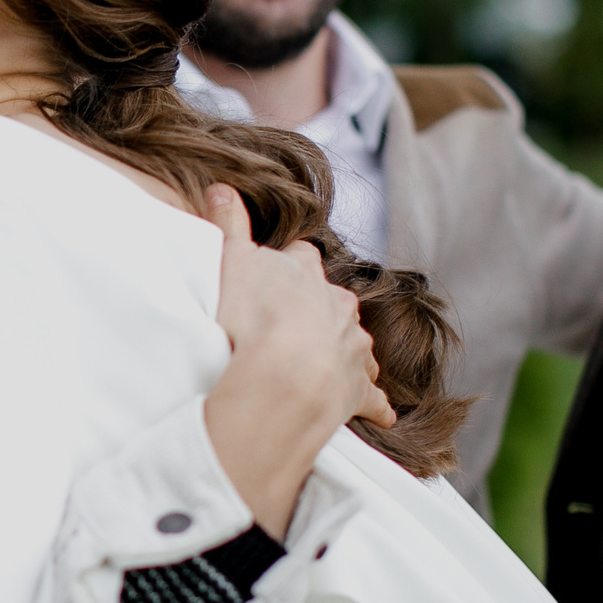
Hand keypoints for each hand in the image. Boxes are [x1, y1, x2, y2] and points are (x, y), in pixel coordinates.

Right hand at [200, 185, 389, 540]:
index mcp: (306, 273)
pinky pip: (373, 397)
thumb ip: (227, 223)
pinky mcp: (358, 388)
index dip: (289, 264)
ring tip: (329, 364)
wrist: (286, 373)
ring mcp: (352, 346)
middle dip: (321, 308)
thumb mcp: (231, 259)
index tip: (277, 273)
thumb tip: (221, 185)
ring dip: (346, 350)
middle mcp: (338, 305)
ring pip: (357, 343)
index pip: (302, 256)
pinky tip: (381, 416)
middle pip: (335, 299)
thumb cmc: (253, 314)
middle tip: (298, 322)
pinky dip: (376, 404)